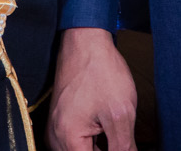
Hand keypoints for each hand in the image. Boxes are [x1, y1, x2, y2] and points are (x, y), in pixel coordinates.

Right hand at [45, 27, 136, 150]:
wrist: (86, 41)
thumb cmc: (101, 70)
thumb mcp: (120, 114)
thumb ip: (124, 148)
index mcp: (67, 138)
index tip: (125, 146)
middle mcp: (55, 137)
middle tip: (123, 139)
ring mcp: (55, 129)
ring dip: (100, 148)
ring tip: (115, 131)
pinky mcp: (60, 121)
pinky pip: (76, 143)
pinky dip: (93, 142)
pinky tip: (108, 132)